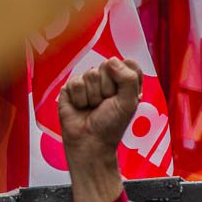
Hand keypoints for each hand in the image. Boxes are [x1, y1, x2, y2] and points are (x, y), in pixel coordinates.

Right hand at [57, 57, 141, 201]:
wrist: (89, 141)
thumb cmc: (111, 126)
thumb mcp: (128, 103)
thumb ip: (128, 79)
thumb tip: (112, 60)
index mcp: (125, 83)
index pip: (129, 64)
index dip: (126, 77)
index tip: (124, 94)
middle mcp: (107, 80)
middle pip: (108, 66)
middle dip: (108, 88)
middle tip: (106, 104)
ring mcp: (88, 82)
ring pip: (91, 74)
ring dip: (94, 95)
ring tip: (93, 107)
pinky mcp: (71, 87)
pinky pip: (76, 82)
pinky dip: (80, 98)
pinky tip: (81, 107)